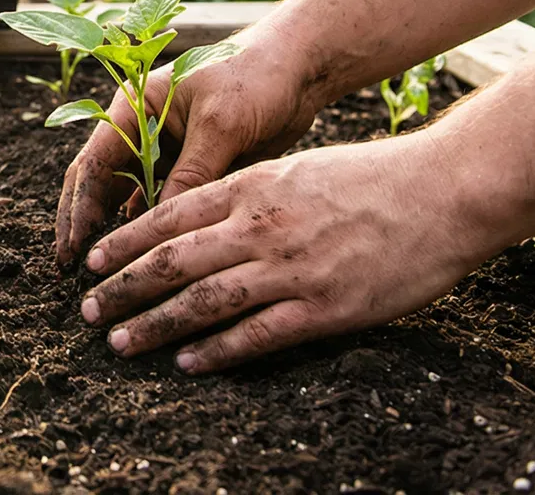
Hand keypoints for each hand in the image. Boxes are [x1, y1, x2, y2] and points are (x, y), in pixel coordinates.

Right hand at [55, 33, 323, 265]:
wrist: (299, 69)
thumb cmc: (255, 78)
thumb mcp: (221, 125)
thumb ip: (191, 174)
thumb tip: (161, 226)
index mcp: (134, 107)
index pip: (95, 163)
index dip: (81, 207)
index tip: (76, 247)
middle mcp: (141, 130)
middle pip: (98, 182)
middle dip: (83, 222)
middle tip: (69, 267)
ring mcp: (165, 151)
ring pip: (127, 197)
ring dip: (116, 230)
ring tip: (104, 271)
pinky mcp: (191, 168)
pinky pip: (162, 203)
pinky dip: (151, 227)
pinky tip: (143, 257)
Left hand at [76, 136, 500, 372]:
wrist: (445, 190)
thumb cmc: (375, 177)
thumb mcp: (297, 170)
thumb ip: (249, 194)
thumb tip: (203, 214)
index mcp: (252, 187)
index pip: (168, 216)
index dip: (124, 242)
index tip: (92, 262)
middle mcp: (260, 226)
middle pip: (173, 261)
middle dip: (124, 288)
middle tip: (89, 311)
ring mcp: (291, 268)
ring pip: (203, 301)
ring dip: (155, 324)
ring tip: (120, 342)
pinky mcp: (324, 307)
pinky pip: (257, 335)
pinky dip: (216, 351)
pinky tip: (187, 363)